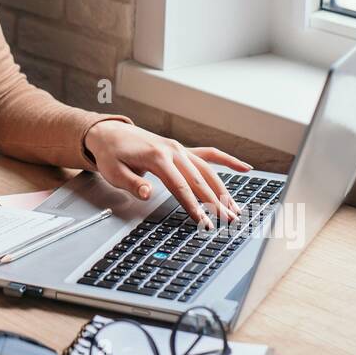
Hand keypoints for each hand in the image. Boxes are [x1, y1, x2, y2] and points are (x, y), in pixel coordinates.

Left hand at [82, 120, 253, 227]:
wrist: (110, 133)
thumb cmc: (112, 153)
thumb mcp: (114, 171)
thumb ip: (133, 183)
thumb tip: (148, 193)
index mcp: (157, 157)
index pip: (180, 186)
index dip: (193, 205)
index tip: (203, 221)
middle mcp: (173, 151)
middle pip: (199, 180)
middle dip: (215, 202)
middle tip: (228, 220)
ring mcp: (180, 149)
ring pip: (207, 171)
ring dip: (223, 190)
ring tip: (235, 209)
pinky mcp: (182, 150)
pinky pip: (209, 154)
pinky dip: (227, 161)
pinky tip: (245, 168)